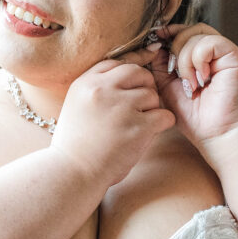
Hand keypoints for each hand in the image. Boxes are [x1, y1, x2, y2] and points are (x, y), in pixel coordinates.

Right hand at [51, 48, 174, 186]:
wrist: (72, 173)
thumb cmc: (75, 146)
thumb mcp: (76, 108)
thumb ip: (96, 92)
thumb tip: (125, 82)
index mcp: (85, 83)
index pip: (115, 64)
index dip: (128, 75)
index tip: (131, 88)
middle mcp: (102, 89)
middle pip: (137, 72)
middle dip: (144, 86)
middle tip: (142, 105)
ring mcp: (121, 107)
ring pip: (152, 94)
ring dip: (151, 109)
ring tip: (140, 125)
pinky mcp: (138, 126)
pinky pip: (164, 116)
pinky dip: (163, 124)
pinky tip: (151, 133)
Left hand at [147, 23, 237, 160]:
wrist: (220, 135)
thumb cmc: (198, 119)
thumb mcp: (169, 89)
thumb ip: (161, 67)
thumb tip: (154, 46)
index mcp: (203, 60)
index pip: (185, 33)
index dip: (169, 34)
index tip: (155, 42)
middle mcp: (216, 54)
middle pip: (190, 29)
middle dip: (174, 46)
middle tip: (174, 72)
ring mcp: (226, 53)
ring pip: (197, 34)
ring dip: (185, 59)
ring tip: (190, 84)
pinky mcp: (234, 56)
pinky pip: (208, 43)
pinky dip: (197, 60)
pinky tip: (201, 80)